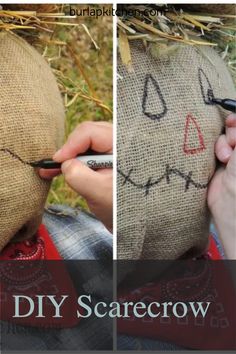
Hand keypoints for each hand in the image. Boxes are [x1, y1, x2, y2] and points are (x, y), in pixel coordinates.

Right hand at [40, 121, 112, 231]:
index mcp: (121, 145)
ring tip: (51, 170)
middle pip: (86, 135)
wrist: (132, 220)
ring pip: (85, 145)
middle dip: (69, 150)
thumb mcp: (100, 192)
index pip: (90, 133)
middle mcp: (118, 142)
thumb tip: (65, 163)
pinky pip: (87, 154)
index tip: (57, 161)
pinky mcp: (106, 159)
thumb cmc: (121, 207)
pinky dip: (74, 162)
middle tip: (53, 166)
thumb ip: (79, 175)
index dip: (70, 146)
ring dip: (69, 158)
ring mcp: (113, 150)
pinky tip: (57, 171)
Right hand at [208, 114, 235, 258]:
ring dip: (223, 143)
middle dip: (232, 132)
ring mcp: (231, 156)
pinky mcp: (217, 162)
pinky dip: (216, 149)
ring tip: (225, 157)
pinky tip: (220, 159)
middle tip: (233, 142)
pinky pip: (213, 147)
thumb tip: (234, 119)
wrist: (232, 198)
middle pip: (233, 129)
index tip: (232, 120)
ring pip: (223, 137)